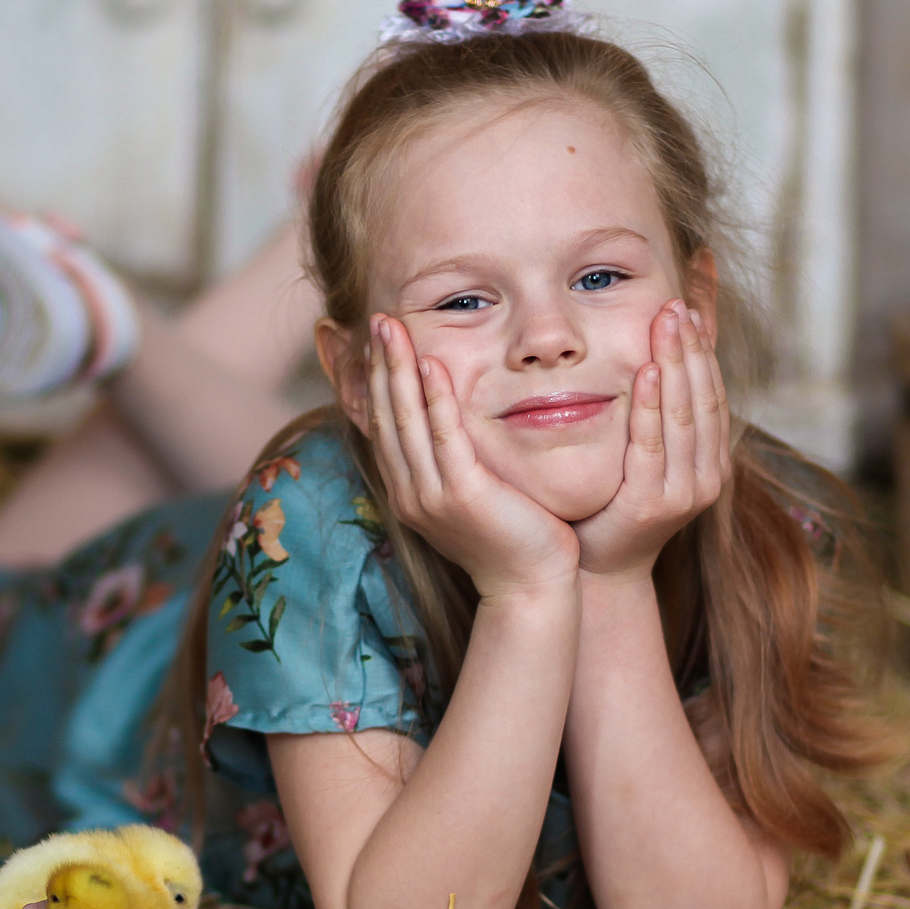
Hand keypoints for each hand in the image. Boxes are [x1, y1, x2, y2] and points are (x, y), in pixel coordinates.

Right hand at [365, 315, 578, 599]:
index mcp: (410, 492)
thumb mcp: (475, 498)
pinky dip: (436, 399)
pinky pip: (445, 438)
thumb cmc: (514, 541)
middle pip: (386, 417)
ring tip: (393, 328)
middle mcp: (410, 493)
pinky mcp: (462, 495)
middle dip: (381, 365)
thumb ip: (459, 464)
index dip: (379, 383)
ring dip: (399, 370)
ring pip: (407, 421)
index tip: (378, 344)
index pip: (385, 427)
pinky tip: (433, 365)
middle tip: (379, 320)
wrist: (531, 588)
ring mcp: (431, 496)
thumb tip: (455, 430)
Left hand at [571, 300, 730, 580]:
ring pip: (686, 413)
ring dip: (677, 363)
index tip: (701, 289)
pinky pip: (653, 445)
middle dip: (693, 343)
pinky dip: (651, 406)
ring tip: (668, 321)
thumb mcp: (640, 451)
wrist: (598, 569)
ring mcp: (686, 489)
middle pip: (705, 392)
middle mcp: (709, 470)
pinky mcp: (654, 503)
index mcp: (711, 454)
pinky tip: (644, 372)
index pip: (714, 381)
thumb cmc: (612, 503)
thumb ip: (649, 409)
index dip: (709, 336)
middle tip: (679, 299)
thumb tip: (647, 350)